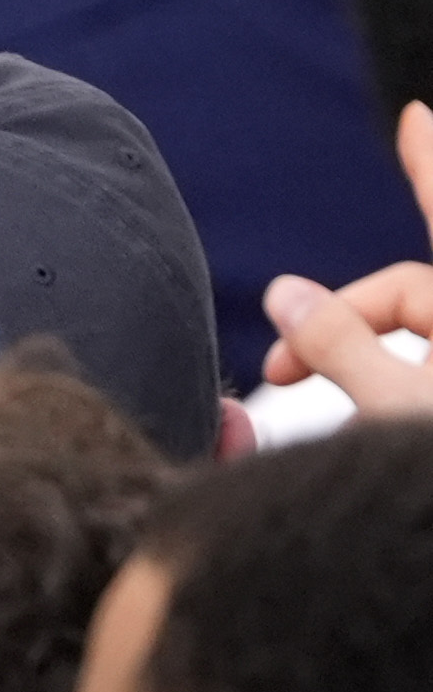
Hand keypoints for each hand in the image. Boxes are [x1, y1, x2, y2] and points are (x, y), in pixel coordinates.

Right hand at [261, 101, 432, 412]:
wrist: (429, 574)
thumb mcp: (393, 411)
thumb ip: (336, 347)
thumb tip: (284, 294)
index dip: (432, 165)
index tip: (418, 117)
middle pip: (411, 296)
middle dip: (336, 321)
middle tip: (274, 377)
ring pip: (414, 347)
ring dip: (353, 366)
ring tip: (300, 411)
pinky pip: (416, 384)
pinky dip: (378, 391)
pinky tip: (351, 420)